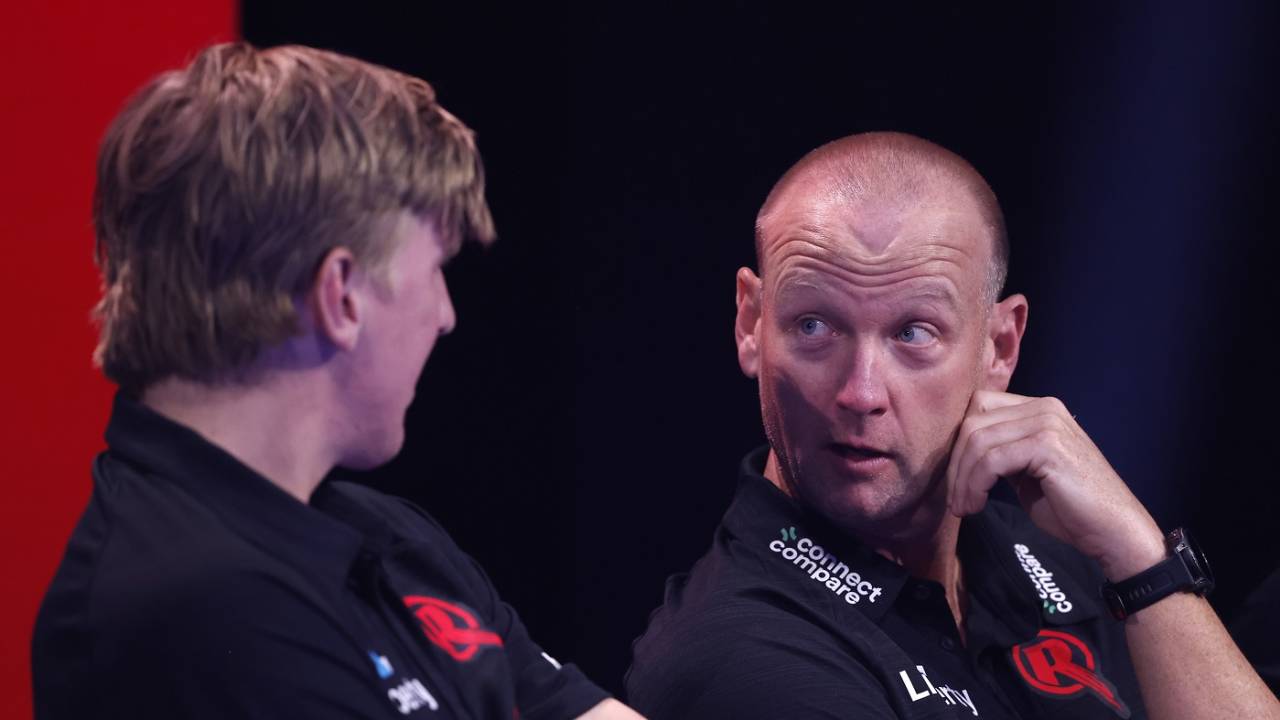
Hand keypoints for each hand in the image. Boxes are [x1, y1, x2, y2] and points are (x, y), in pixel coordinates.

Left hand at [945, 390, 1165, 579]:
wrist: (1114, 532)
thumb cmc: (1071, 509)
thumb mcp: (1026, 472)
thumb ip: (1000, 453)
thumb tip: (958, 453)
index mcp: (1039, 409)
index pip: (978, 408)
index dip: (959, 443)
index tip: (955, 480)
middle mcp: (1044, 407)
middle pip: (973, 422)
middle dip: (955, 463)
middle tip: (955, 500)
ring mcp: (1048, 423)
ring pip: (977, 441)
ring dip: (961, 479)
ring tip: (963, 508)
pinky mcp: (1048, 445)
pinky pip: (991, 460)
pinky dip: (974, 485)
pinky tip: (975, 506)